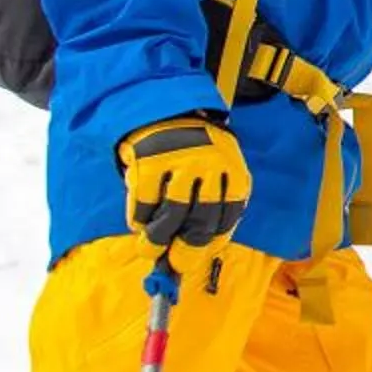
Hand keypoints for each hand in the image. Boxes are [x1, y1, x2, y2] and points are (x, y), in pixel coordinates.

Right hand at [120, 114, 249, 250]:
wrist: (162, 109)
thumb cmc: (192, 152)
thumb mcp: (214, 169)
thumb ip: (209, 206)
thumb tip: (191, 256)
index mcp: (231, 168)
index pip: (229, 214)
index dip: (214, 240)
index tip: (200, 254)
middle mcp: (210, 165)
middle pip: (202, 220)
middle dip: (188, 248)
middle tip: (176, 262)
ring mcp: (180, 163)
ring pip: (172, 215)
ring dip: (159, 239)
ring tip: (151, 247)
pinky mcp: (150, 161)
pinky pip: (144, 203)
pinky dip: (140, 220)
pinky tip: (140, 222)